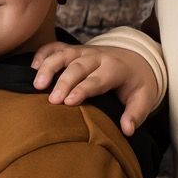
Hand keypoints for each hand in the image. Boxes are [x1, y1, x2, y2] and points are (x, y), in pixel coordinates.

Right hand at [31, 42, 158, 135]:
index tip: (69, 102)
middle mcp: (98, 57)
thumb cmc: (137, 83)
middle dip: (63, 82)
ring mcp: (84, 51)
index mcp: (115, 69)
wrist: (137, 58)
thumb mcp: (144, 99)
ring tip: (36, 85)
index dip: (82, 89)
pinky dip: (43, 54)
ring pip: (64, 55)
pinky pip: (55, 47)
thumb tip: (127, 130)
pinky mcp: (74, 50)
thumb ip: (136, 114)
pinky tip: (32, 68)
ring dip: (49, 67)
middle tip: (52, 100)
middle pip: (77, 67)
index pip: (97, 79)